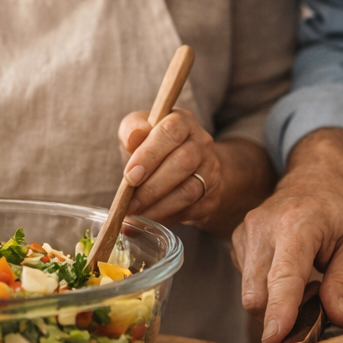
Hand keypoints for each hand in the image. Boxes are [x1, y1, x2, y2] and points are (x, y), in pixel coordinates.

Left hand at [118, 107, 221, 227]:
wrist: (184, 167)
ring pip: (189, 191)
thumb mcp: (139, 132)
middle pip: (183, 163)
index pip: (170, 133)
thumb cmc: (154, 146)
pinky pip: (192, 210)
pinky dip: (168, 217)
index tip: (130, 176)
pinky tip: (151, 219)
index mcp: (183, 122)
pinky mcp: (212, 196)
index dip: (149, 155)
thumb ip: (132, 129)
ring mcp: (211, 171)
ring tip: (137, 215)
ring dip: (159, 207)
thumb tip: (133, 136)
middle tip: (130, 203)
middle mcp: (202, 144)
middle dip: (152, 187)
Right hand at [231, 128, 342, 342]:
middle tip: (315, 297)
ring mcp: (245, 232)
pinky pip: (247, 282)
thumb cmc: (341, 209)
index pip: (284, 275)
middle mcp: (263, 226)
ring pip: (249, 293)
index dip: (279, 310)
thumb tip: (336, 317)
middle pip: (257, 294)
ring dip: (275, 302)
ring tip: (305, 279)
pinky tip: (287, 271)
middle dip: (281, 314)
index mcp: (298, 223)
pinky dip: (267, 288)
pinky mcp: (237, 240)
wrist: (317, 177)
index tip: (274, 338)